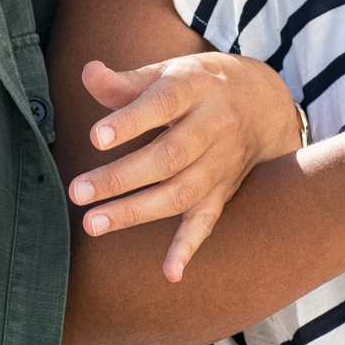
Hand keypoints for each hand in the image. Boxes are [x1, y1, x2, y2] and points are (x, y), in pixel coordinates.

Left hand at [67, 53, 307, 279]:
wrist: (266, 103)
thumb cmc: (201, 85)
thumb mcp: (169, 72)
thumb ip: (126, 81)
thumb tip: (88, 72)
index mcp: (196, 88)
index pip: (163, 104)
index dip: (131, 122)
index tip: (96, 137)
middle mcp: (215, 127)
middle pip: (169, 156)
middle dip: (122, 177)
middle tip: (78, 192)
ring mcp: (222, 163)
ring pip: (182, 192)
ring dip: (137, 211)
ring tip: (93, 223)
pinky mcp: (224, 191)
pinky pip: (208, 221)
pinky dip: (189, 247)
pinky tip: (170, 272)